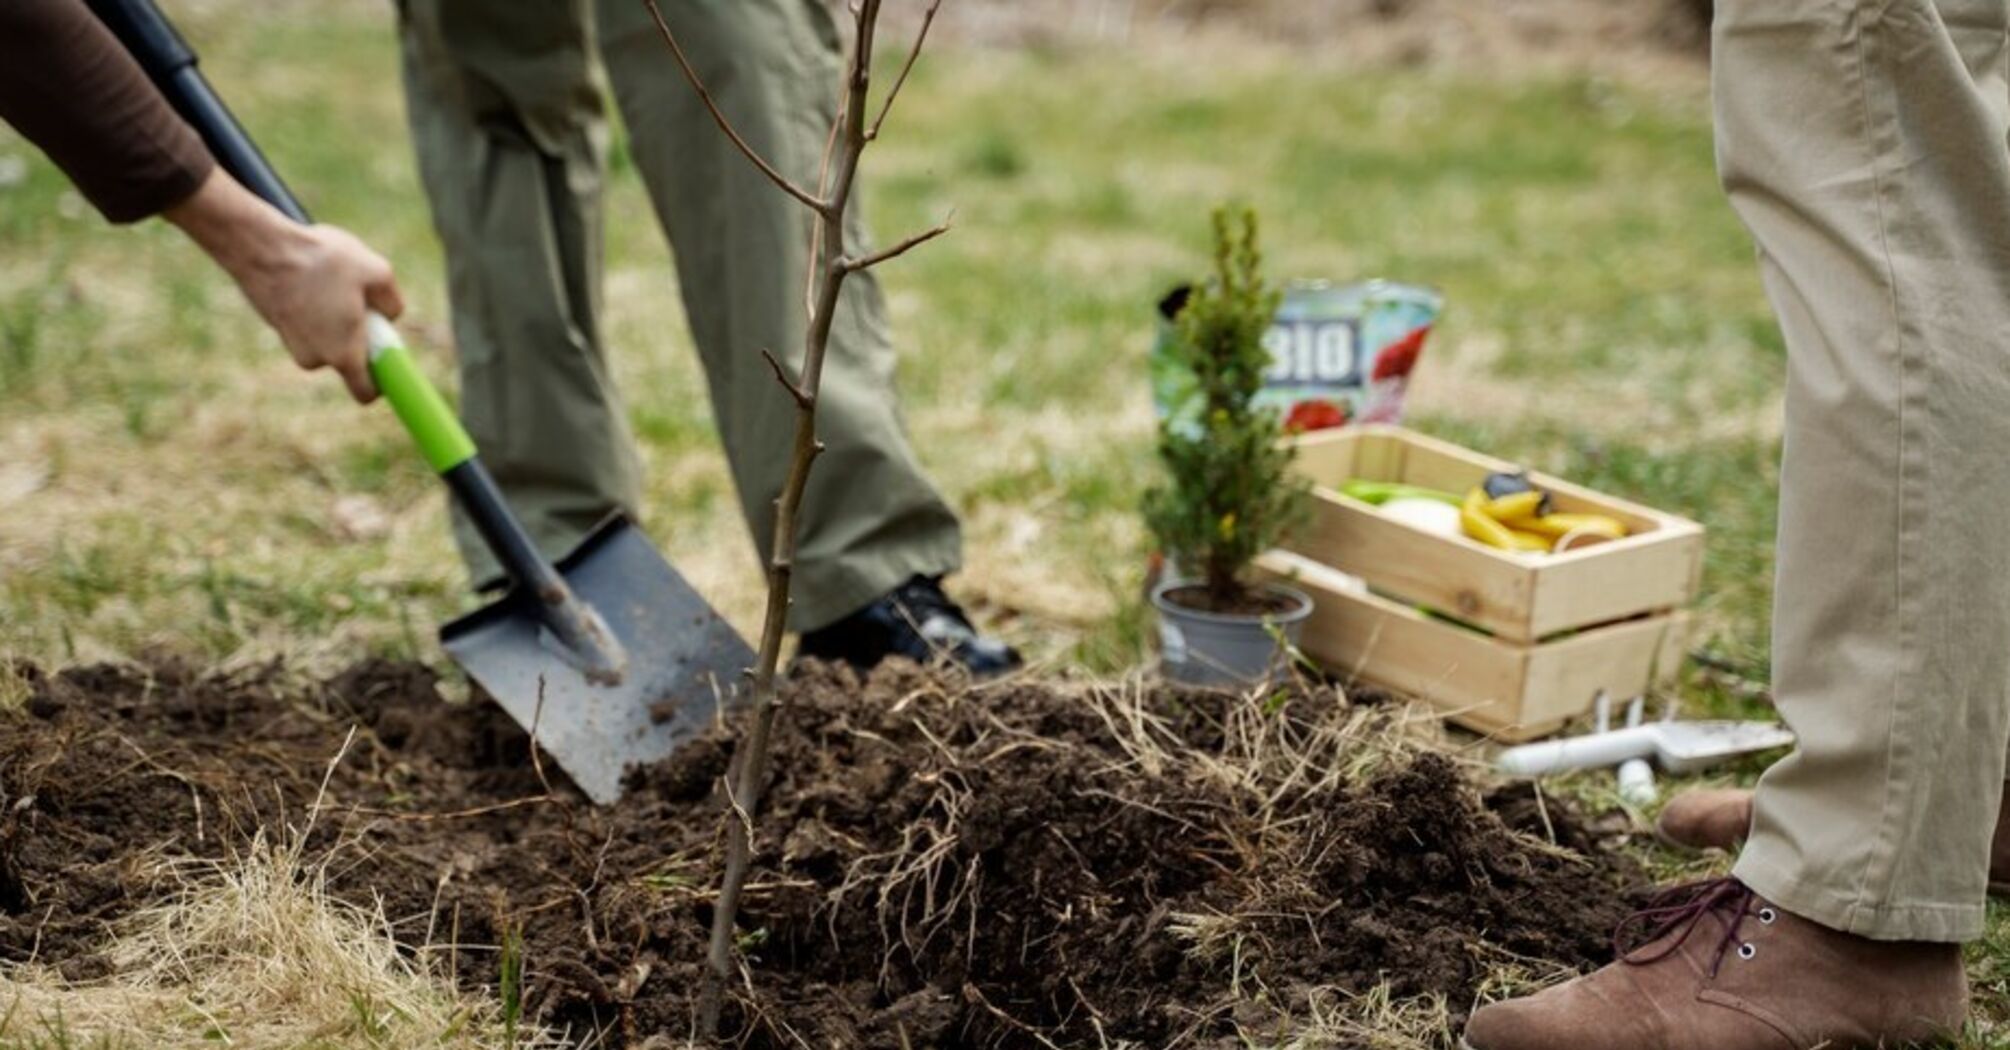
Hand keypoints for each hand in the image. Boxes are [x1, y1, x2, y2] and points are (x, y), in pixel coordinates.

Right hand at [165, 168, 404, 402]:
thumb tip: (388, 316)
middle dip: (359, 334)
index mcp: (343, 355)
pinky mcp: (278, 326)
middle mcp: (315, 359)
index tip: (385, 357)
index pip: (366, 393)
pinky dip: (316, 309)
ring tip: (331, 283)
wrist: (260, 246)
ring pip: (329, 337)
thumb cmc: (322, 261)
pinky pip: (309, 324)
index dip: (381, 381)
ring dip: (337, 317)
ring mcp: (292, 345)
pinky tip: (312, 280)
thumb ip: (393, 302)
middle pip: (349, 357)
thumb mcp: (377, 272)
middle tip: (358, 298)